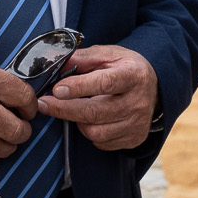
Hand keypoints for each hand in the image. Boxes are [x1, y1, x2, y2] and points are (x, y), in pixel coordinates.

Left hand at [40, 45, 158, 150]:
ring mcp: (137, 123)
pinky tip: (89, 120)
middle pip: (95, 112)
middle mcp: (138, 102)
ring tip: (72, 109)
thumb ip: (83, 58)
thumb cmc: (125, 68)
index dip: (78, 87)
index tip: (56, 89)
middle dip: (64, 109)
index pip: (105, 83)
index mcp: (134, 75)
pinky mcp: (134, 139)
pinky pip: (101, 143)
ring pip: (95, 132)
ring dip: (77, 121)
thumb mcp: (109, 54)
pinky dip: (89, 132)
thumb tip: (56, 63)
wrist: (154, 88)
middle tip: (43, 103)